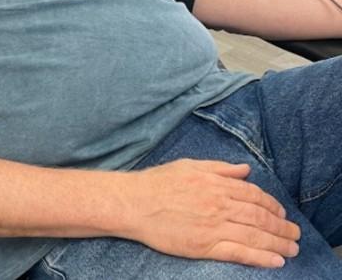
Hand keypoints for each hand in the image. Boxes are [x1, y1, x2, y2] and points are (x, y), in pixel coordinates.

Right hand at [123, 159, 299, 267]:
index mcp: (216, 185)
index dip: (272, 205)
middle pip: (260, 217)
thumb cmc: (156, 183)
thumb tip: (245, 169)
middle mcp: (220, 205)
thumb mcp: (189, 166)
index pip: (254, 195)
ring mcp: (214, 227)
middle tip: (295, 234)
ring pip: (256, 236)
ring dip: (278, 244)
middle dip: (282, 227)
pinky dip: (260, 258)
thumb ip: (220, 168)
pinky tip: (274, 261)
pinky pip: (240, 253)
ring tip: (292, 249)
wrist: (132, 203)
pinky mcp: (205, 246)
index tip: (281, 213)